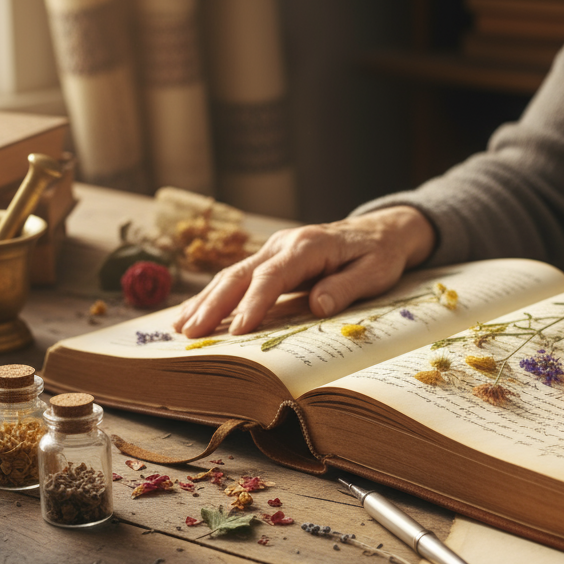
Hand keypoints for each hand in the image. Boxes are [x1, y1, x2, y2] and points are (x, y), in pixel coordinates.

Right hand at [173, 206, 435, 338]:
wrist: (381, 230)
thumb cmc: (380, 254)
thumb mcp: (375, 272)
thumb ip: (345, 287)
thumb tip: (317, 305)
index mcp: (308, 246)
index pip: (273, 277)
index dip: (253, 304)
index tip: (238, 330)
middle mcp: (284, 244)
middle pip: (240, 274)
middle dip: (214, 304)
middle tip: (192, 333)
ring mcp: (274, 248)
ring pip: (232, 274)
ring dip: (206, 301)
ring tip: (182, 328)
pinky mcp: (271, 257)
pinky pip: (238, 277)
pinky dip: (214, 295)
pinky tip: (194, 313)